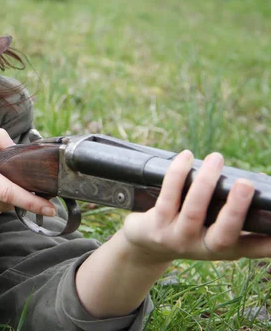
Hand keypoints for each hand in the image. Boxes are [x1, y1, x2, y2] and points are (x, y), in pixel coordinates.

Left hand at [121, 150, 270, 263]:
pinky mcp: (156, 225)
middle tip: (246, 183)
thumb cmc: (189, 228)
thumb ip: (232, 210)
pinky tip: (186, 157)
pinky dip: (177, 174)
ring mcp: (178, 238)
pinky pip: (168, 196)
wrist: (147, 245)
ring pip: (194, 210)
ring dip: (206, 182)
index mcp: (224, 248)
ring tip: (216, 158)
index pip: (252, 248)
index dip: (269, 243)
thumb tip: (259, 181)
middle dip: (236, 208)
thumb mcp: (212, 226)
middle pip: (224, 233)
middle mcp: (203, 247)